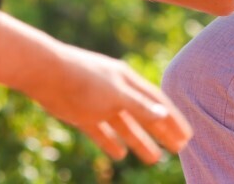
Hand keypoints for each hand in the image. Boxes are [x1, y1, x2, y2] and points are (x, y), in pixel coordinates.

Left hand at [21, 41, 191, 162]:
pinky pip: (101, 131)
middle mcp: (115, 91)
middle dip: (161, 132)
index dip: (173, 119)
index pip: (157, 101)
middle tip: (178, 150)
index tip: (187, 136)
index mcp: (127, 80)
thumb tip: (164, 114)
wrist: (45, 73)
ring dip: (139, 141)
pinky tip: (119, 155)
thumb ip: (140, 106)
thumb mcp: (116, 95)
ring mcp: (98, 103)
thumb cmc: (84, 79)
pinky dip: (110, 142)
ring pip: (124, 125)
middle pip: (144, 115)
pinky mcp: (81, 114)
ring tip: (154, 159)